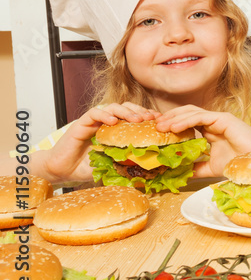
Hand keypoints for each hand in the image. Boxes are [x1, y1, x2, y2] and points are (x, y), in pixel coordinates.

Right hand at [42, 103, 158, 181]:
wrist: (62, 171)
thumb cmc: (86, 168)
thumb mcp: (112, 166)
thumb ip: (126, 163)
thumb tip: (149, 167)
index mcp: (117, 131)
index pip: (135, 117)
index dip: (148, 117)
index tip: (160, 122)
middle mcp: (107, 123)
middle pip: (127, 108)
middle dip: (141, 111)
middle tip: (151, 119)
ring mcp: (95, 122)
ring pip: (113, 107)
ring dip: (127, 111)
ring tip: (137, 119)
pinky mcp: (81, 123)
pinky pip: (94, 113)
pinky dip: (105, 115)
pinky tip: (113, 121)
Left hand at [155, 106, 250, 177]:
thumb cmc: (239, 163)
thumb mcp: (210, 167)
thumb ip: (196, 168)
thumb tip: (179, 174)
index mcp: (210, 130)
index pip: (187, 122)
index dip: (171, 124)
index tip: (156, 132)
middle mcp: (213, 122)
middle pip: (186, 113)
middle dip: (169, 118)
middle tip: (153, 127)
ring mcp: (219, 119)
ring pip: (191, 112)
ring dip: (174, 118)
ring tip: (160, 126)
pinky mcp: (223, 119)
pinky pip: (200, 116)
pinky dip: (185, 120)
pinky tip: (174, 127)